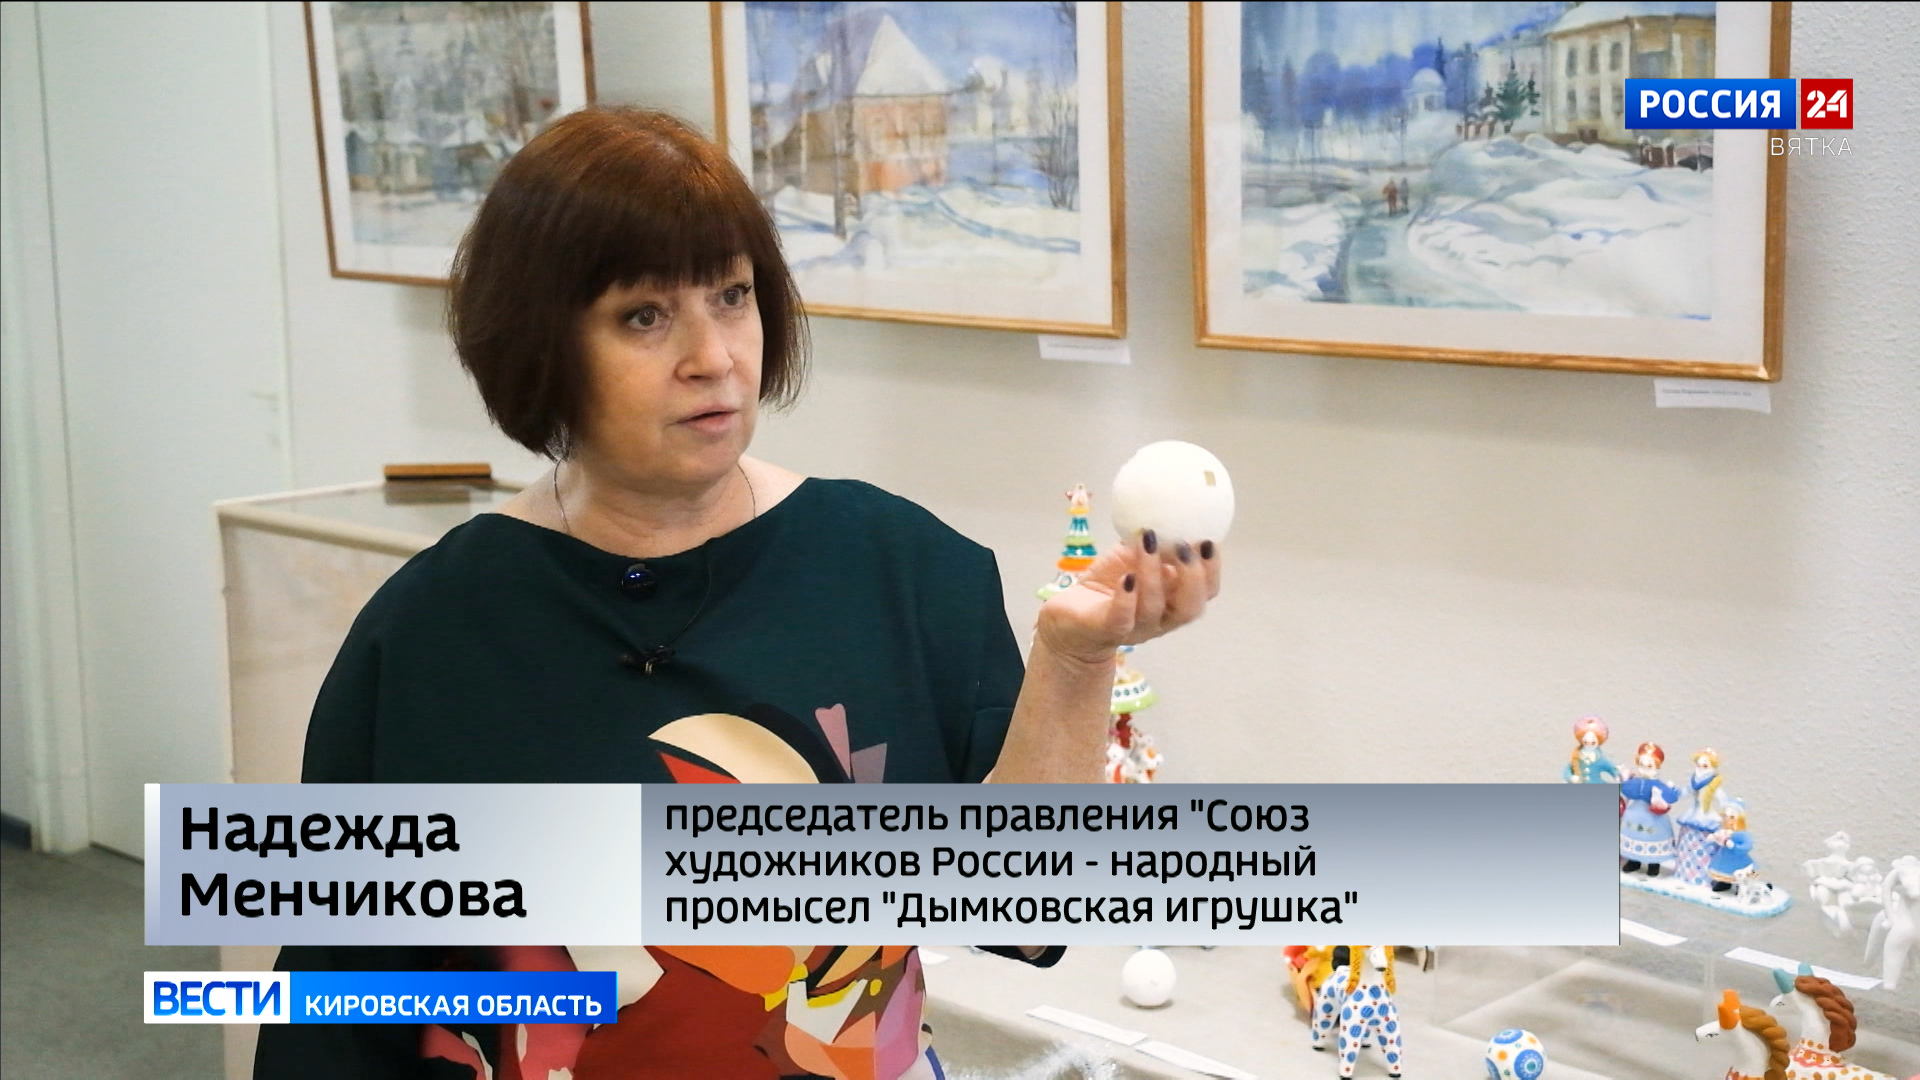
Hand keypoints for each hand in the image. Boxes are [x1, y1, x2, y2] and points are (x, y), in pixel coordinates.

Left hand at [1034, 530, 1221, 665]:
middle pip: (1190, 608)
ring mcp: (1135, 627)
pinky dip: (1126, 597)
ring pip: (1154, 607)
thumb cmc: (1110, 583)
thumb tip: (1170, 510)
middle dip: (1193, 577)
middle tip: (1184, 546)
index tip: (1208, 541)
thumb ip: (1155, 542)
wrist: (1072, 614)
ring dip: (1153, 572)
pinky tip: (1126, 576)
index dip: (1212, 570)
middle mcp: (1161, 618)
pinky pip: (1121, 618)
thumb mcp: (1134, 556)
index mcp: (1174, 600)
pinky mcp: (1107, 629)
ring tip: (1148, 541)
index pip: (1205, 592)